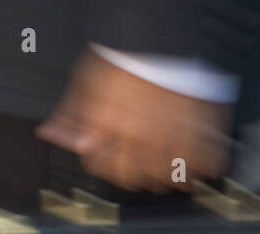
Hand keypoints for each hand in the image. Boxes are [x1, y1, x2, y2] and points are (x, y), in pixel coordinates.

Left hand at [36, 48, 232, 192]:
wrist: (160, 28)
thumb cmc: (122, 51)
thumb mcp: (84, 80)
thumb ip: (69, 114)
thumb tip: (51, 133)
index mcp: (110, 129)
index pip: (103, 168)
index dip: (105, 165)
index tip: (111, 161)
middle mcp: (141, 136)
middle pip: (137, 179)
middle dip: (136, 175)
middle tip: (141, 167)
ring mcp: (174, 132)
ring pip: (171, 175)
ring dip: (169, 175)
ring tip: (170, 168)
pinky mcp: (203, 123)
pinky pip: (208, 158)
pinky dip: (205, 164)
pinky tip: (201, 162)